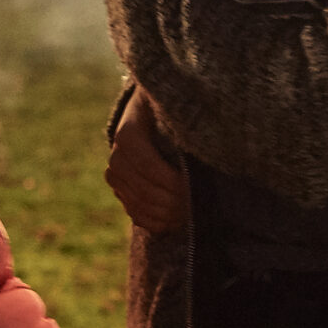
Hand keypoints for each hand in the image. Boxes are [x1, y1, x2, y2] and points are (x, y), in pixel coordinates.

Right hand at [105, 90, 185, 231]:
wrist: (151, 113)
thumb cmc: (169, 108)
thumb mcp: (173, 105)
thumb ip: (187, 116)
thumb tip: (212, 128)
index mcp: (128, 132)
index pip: (145, 163)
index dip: (169, 180)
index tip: (192, 186)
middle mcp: (116, 155)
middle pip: (142, 189)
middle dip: (171, 201)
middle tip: (197, 205)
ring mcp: (115, 174)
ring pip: (137, 204)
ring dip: (165, 214)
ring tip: (189, 215)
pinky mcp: (120, 189)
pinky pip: (134, 213)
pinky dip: (154, 222)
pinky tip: (174, 222)